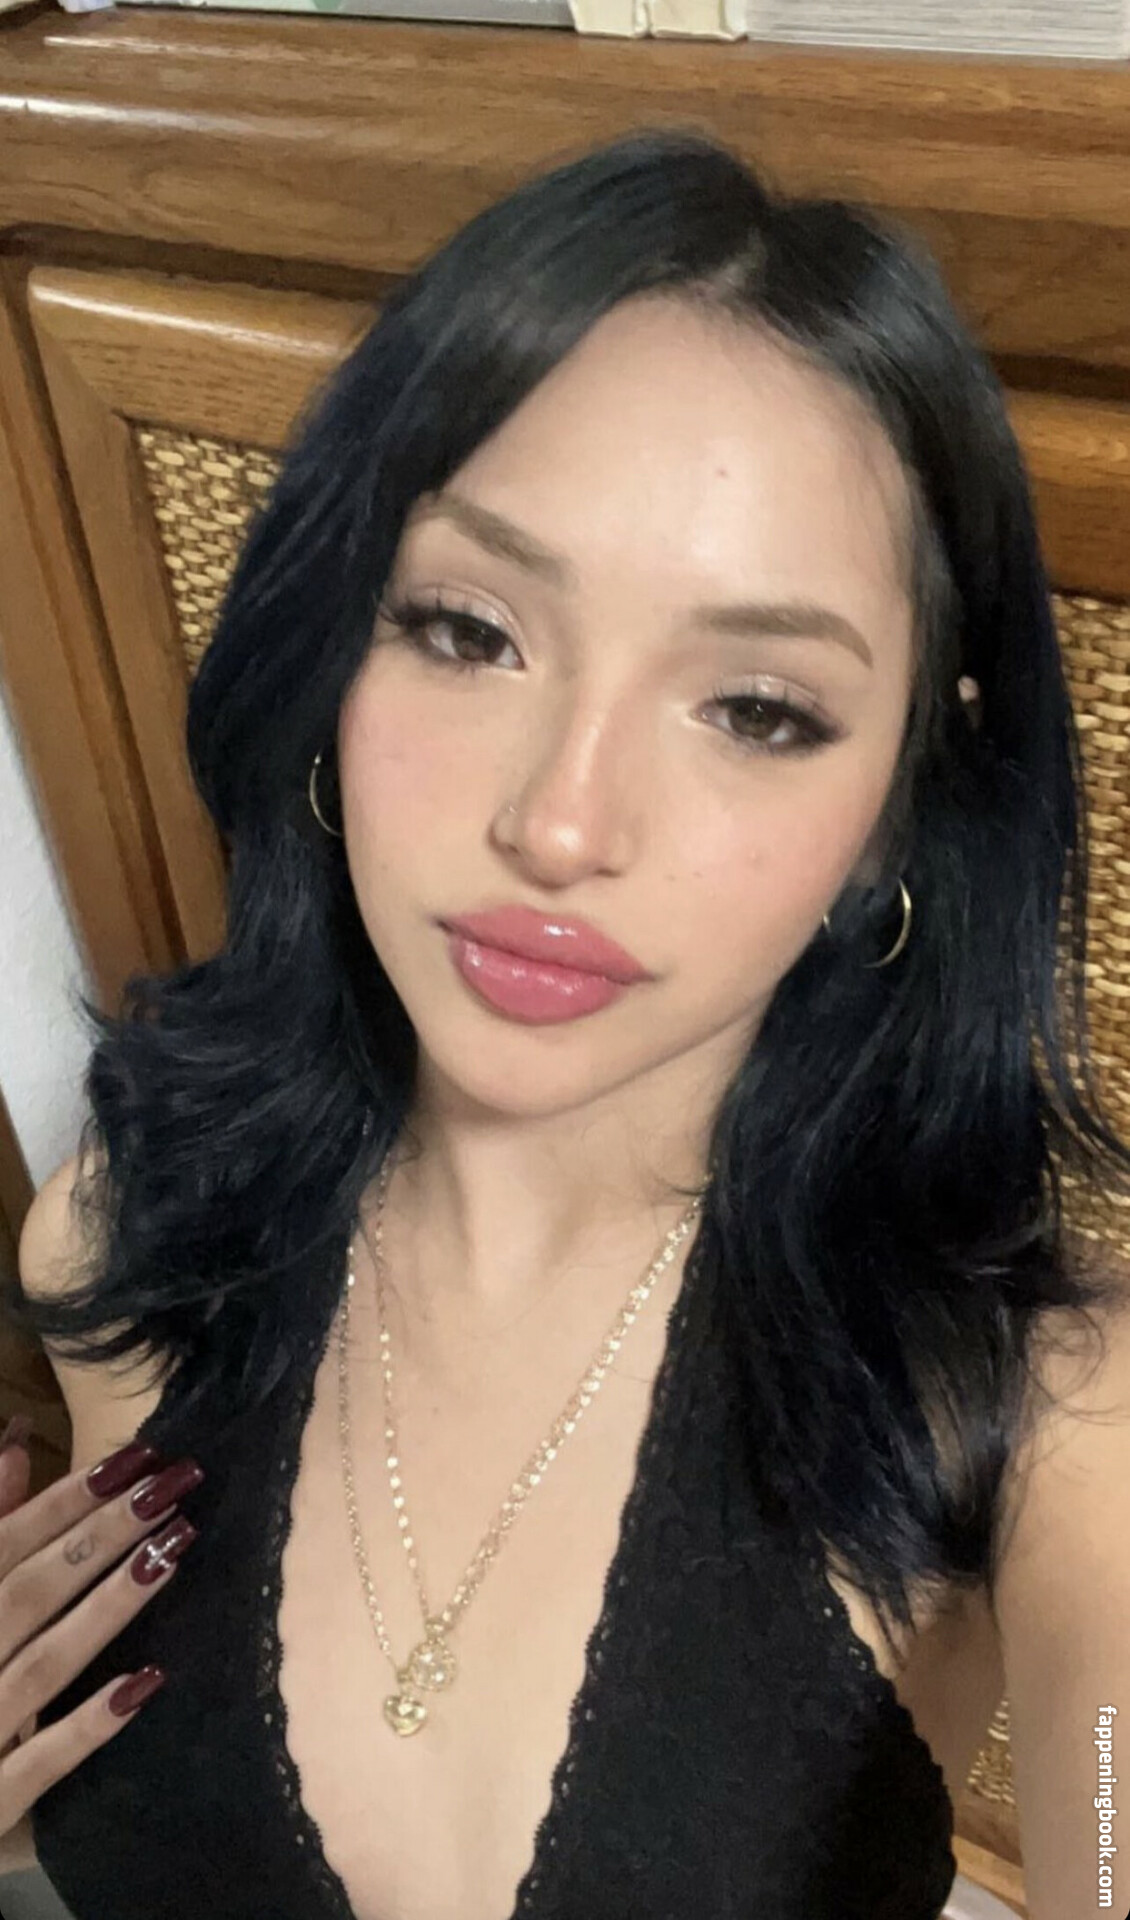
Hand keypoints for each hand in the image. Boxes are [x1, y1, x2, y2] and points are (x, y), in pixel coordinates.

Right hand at [0, 1421, 201, 1837]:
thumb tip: (14, 1445)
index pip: (1, 1545)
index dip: (66, 1498)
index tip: (137, 1456)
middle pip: (29, 1593)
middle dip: (102, 1534)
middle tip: (174, 1484)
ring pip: (43, 1665)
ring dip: (107, 1607)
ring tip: (173, 1550)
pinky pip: (41, 1764)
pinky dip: (90, 1723)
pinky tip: (147, 1680)